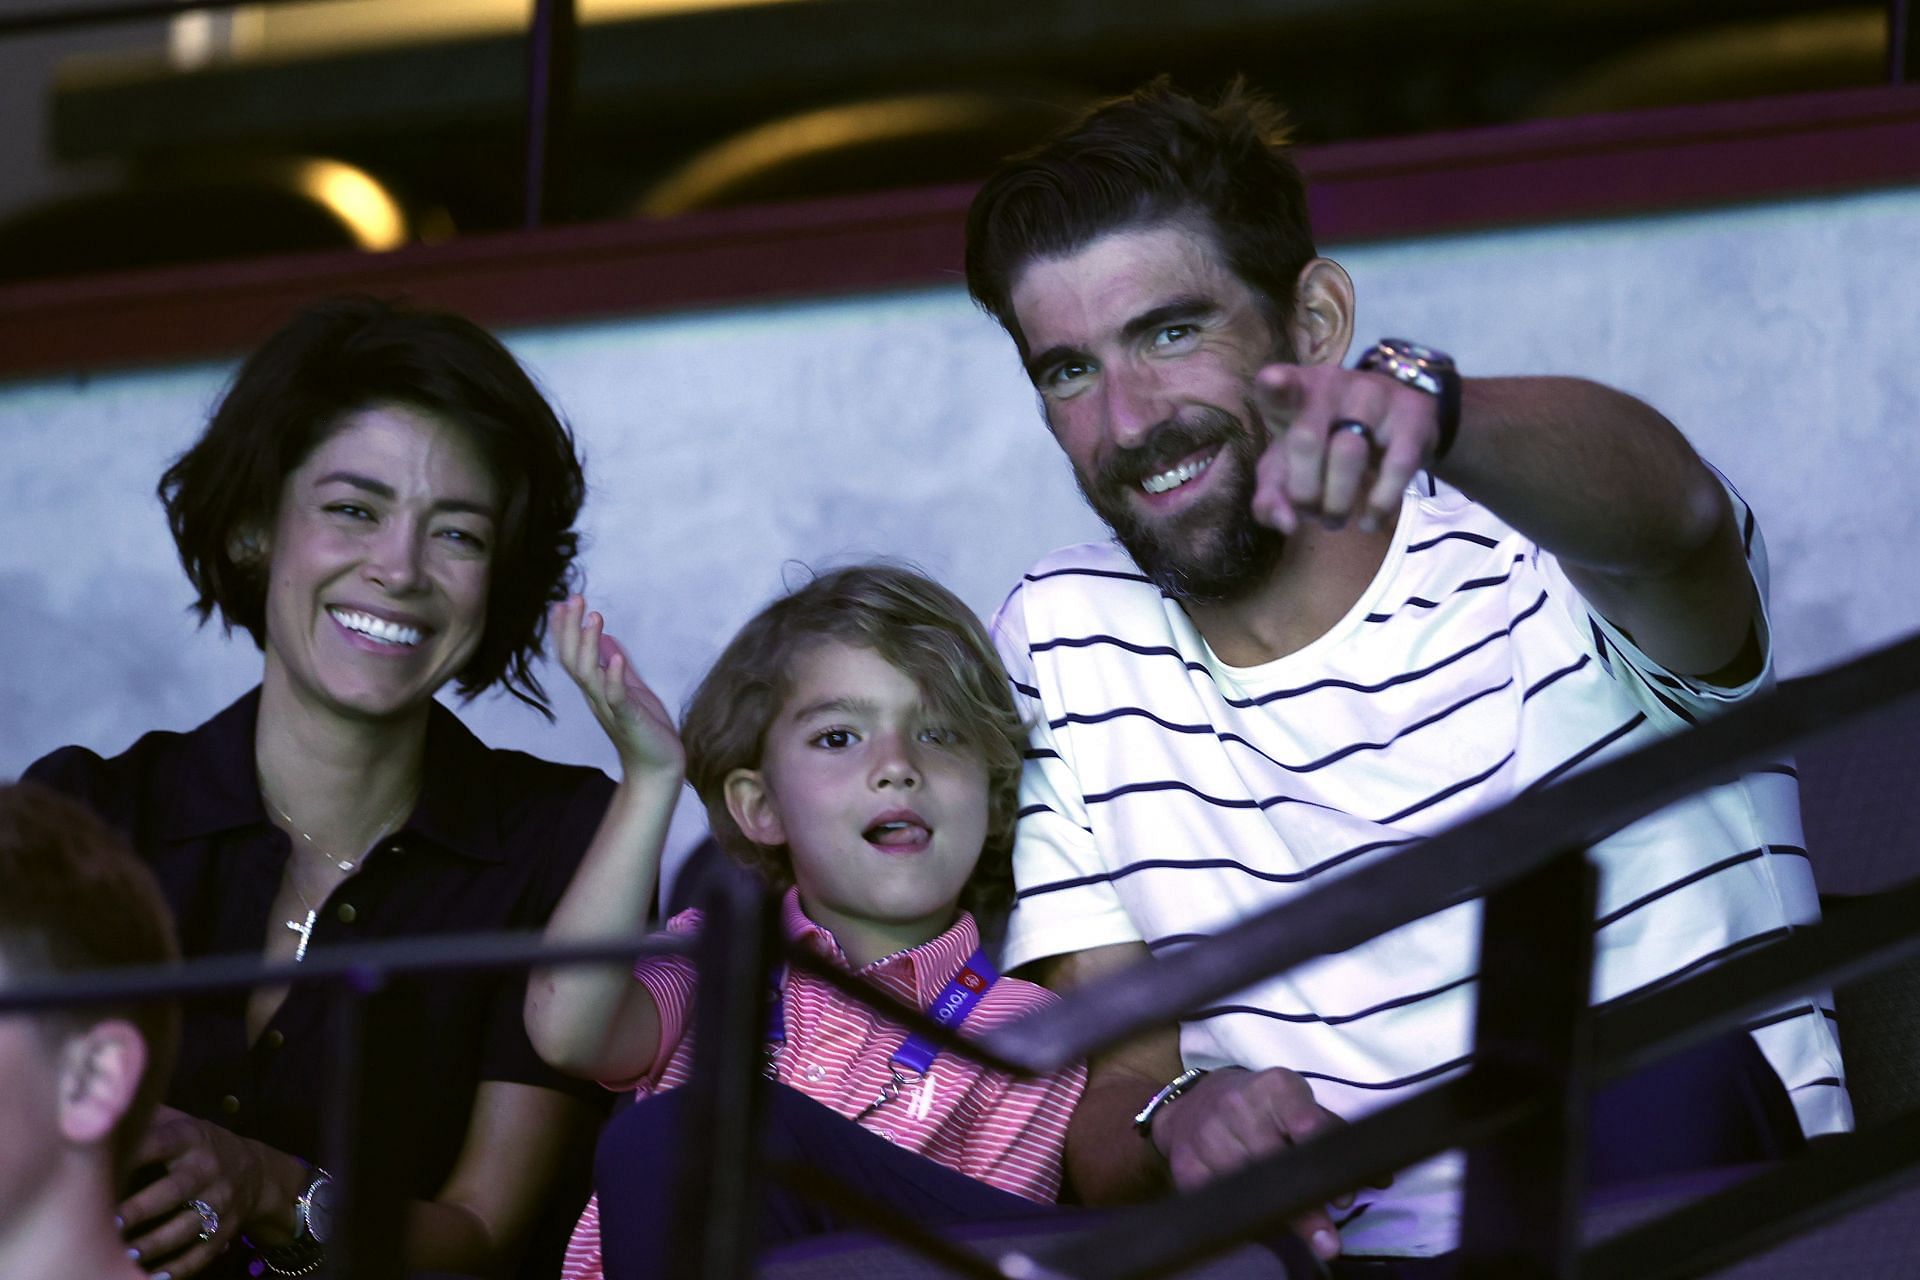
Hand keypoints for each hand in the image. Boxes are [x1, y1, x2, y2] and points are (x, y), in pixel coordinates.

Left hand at [118, 1106, 277, 1275]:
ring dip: (155, 1244)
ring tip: (124, 1255)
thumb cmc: (197, 1146)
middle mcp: (208, 1169)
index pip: (160, 1143)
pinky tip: (151, 1278)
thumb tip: (99, 1105)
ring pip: (187, 1227)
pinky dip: (177, 1269)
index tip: (101, 1169)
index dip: (133, 1154)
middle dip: (142, 1207)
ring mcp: (220, 1202)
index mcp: (191, 1138)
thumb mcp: (181, 1123)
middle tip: (110, 1221)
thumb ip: (147, 1117)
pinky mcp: (225, 1230)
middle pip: (175, 1190)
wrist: (255, 1171)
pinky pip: (201, 1253)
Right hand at [551, 596, 682, 775]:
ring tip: (594, 617)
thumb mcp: (632, 690)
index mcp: (595, 689)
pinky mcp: (629, 719)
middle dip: (570, 629)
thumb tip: (607, 640)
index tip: (562, 602)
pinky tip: (613, 657)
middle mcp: (596, 697)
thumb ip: (619, 666)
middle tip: (573, 599)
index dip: (564, 630)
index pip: (571, 655)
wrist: (658, 768)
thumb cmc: (646, 729)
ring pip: (588, 675)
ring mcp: (610, 709)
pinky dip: (613, 676)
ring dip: (588, 645)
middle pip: (572, 660)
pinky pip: (616, 697)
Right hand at [1149, 1067, 1387, 1261]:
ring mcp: (1208, 1136)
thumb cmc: (1261, 1108)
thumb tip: (1381, 1176)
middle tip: (1329, 1241)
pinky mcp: (1187, 1166)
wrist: (1194, 1103)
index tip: (1343, 1199)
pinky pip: (1220, 1202)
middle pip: (1277, 1165)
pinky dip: (1242, 1216)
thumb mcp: (1297, 1106)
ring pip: (1248, 1188)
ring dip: (1277, 1215)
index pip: (1307, 1125)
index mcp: (1275, 1089)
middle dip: (1305, 1206)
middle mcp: (1238, 1107)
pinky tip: (1258, 1223)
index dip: (1326, 1163)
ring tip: (1302, 1234)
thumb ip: (1335, 1137)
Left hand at [1251, 363, 1440, 535]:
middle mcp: (1331, 384)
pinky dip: (1381, 502)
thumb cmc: (1326, 441)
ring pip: (1349, 452)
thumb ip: (1273, 495)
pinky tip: (1371, 520)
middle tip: (1311, 513)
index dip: (1275, 384)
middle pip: (1307, 439)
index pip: (1277, 383)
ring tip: (1335, 520)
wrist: (1395, 419)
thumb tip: (1287, 523)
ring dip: (1337, 502)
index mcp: (1294, 392)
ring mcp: (1373, 394)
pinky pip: (1396, 465)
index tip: (1273, 382)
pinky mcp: (1412, 414)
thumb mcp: (1291, 466)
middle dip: (1304, 492)